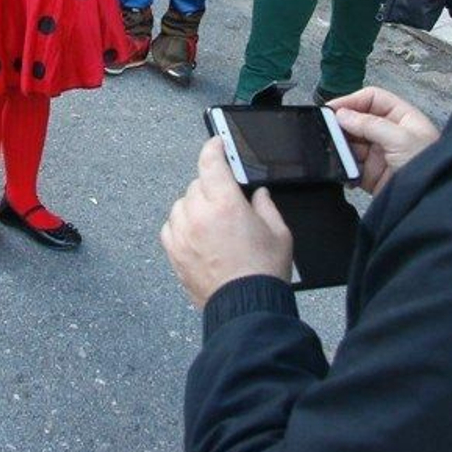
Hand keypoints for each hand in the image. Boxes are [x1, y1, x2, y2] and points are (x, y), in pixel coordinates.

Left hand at [161, 138, 293, 308]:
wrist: (246, 307)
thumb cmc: (263, 273)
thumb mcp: (279, 232)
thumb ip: (266, 206)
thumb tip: (258, 194)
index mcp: (226, 204)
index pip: (211, 161)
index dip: (214, 147)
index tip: (218, 144)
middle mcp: (199, 215)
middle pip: (197, 183)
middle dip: (212, 187)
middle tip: (228, 202)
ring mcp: (183, 234)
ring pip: (182, 203)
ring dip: (195, 205)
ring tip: (214, 222)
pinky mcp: (174, 252)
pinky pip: (171, 226)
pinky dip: (182, 224)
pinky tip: (198, 234)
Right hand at [328, 87, 440, 193]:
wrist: (431, 202)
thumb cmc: (429, 166)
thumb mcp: (401, 139)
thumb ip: (370, 125)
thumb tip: (342, 114)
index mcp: (402, 117)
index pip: (372, 99)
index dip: (352, 101)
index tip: (332, 109)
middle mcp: (389, 133)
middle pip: (358, 121)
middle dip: (342, 125)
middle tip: (325, 129)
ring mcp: (379, 154)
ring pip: (351, 143)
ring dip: (339, 147)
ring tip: (332, 151)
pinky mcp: (371, 174)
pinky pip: (350, 166)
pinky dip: (342, 166)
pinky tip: (340, 168)